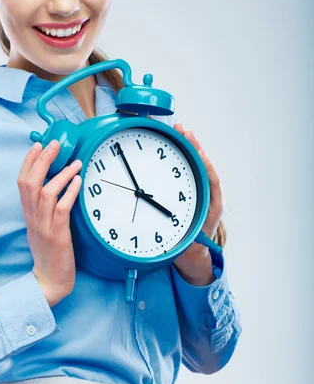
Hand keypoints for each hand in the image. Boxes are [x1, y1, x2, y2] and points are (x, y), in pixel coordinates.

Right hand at [17, 140, 82, 306]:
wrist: (49, 280)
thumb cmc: (48, 253)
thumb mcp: (40, 227)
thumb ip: (42, 208)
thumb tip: (53, 185)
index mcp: (28, 214)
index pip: (22, 182)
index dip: (28, 161)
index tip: (38, 145)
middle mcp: (33, 217)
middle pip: (30, 182)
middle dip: (42, 160)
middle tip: (55, 144)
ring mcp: (44, 225)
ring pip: (45, 192)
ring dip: (60, 174)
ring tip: (74, 162)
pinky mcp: (57, 234)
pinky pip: (62, 208)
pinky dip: (69, 192)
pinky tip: (78, 182)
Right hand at [171, 122, 224, 285]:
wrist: (191, 253)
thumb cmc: (189, 246)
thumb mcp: (187, 242)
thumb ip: (185, 238)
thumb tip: (185, 236)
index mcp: (210, 204)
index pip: (209, 177)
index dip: (202, 161)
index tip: (194, 148)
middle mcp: (206, 194)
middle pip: (201, 165)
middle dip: (193, 146)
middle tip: (182, 130)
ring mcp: (198, 191)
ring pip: (195, 165)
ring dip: (187, 148)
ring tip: (179, 131)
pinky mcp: (189, 190)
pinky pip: (187, 169)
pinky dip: (181, 155)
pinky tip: (173, 145)